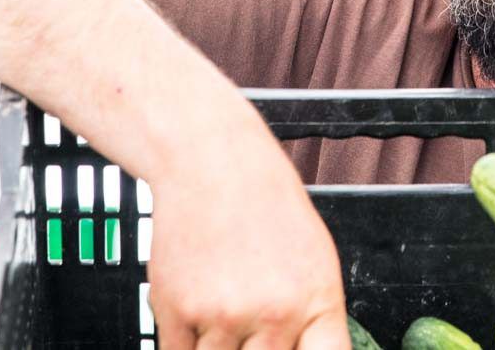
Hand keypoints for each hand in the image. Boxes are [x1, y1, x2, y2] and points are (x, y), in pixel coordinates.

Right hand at [147, 100, 348, 349]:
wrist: (212, 163)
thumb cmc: (267, 206)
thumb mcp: (315, 260)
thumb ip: (312, 320)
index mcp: (317, 300)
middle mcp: (273, 314)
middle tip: (247, 330)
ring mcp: (223, 315)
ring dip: (219, 348)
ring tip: (224, 309)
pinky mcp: (177, 311)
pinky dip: (188, 343)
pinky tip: (198, 308)